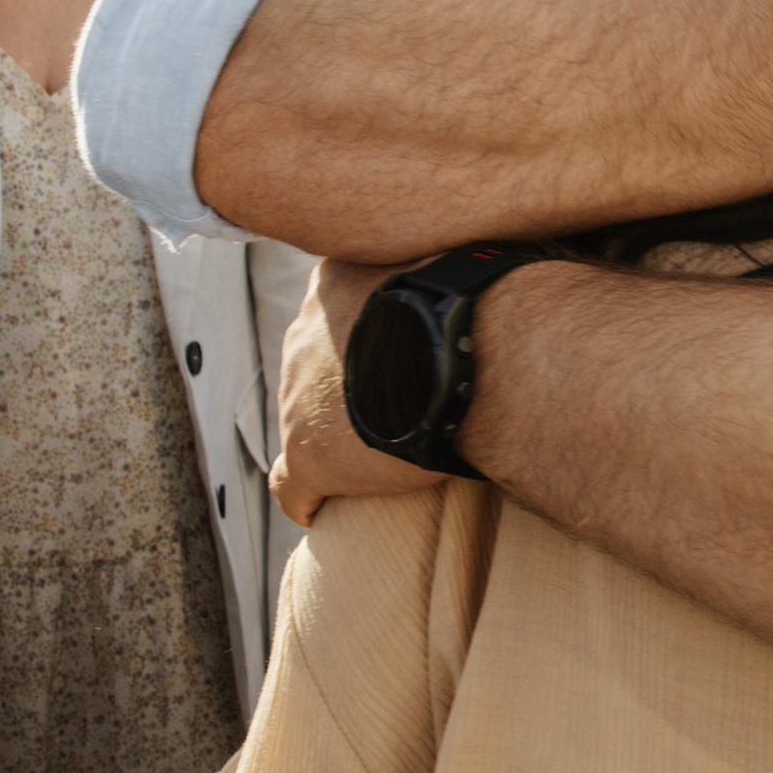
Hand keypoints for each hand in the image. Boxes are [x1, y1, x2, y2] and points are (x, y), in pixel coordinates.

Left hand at [273, 258, 442, 518]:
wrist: (448, 355)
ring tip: (377, 457)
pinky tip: (322, 509)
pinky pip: (291, 484)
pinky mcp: (307, 453)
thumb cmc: (466, 306)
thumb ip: (439, 267)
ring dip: (335, 436)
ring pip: (304, 420)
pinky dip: (306, 496)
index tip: (394, 353)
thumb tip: (481, 266)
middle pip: (315, 365)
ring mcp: (297, 396)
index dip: (363, 337)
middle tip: (396, 405)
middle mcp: (305, 336)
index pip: (336, 312)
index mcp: (334, 286)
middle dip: (344, 385)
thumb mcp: (448, 263)